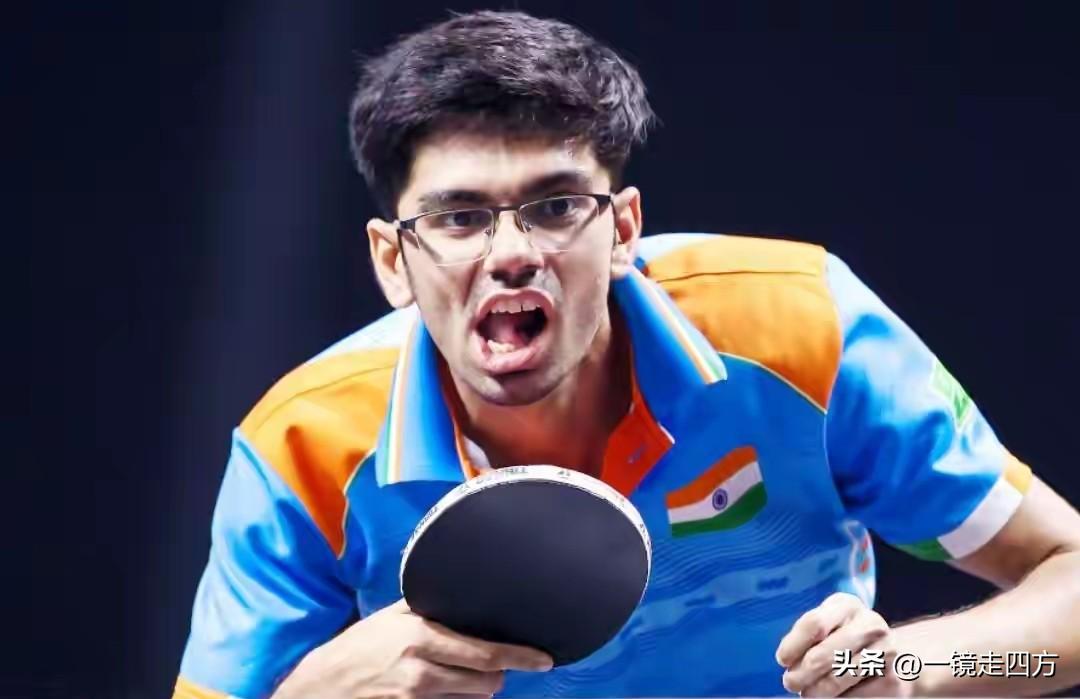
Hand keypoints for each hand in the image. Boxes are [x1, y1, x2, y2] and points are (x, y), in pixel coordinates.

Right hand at [272, 598, 552, 698]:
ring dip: (474, 690)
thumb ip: (429, 608)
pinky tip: (443, 691)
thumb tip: (467, 591)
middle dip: (496, 675)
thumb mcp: (393, 617)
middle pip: (487, 682)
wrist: (319, 688)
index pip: (485, 652)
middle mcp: (421, 671)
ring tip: (456, 677)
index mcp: (421, 637)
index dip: (520, 657)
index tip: (545, 659)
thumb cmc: (359, 646)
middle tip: (491, 667)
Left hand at [775, 592, 909, 696]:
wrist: (894, 658)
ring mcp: (886, 652)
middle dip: (801, 674)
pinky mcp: (893, 681)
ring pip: (837, 679)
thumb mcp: (827, 627)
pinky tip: (835, 696)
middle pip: (822, 655)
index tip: (782, 660)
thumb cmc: (844, 639)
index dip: (793, 645)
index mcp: (847, 605)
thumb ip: (807, 637)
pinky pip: (855, 696)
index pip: (814, 623)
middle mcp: (870, 624)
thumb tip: (788, 661)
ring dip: (816, 691)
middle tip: (790, 683)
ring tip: (808, 693)